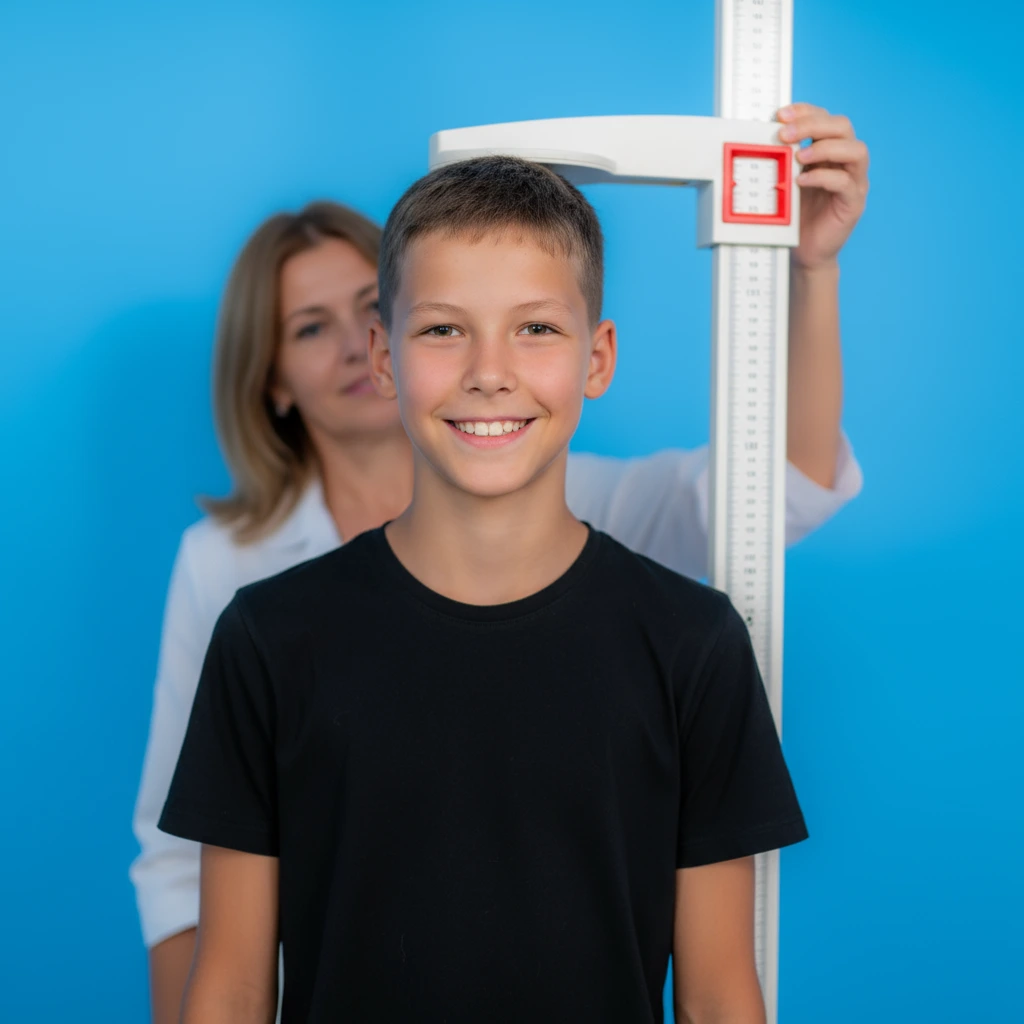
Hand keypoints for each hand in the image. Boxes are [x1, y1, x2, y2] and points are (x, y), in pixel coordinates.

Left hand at [777, 103, 869, 270]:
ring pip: (856, 151)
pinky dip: (824, 178)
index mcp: (829, 150)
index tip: (780, 114)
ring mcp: (854, 182)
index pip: (825, 118)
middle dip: (813, 124)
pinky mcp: (854, 203)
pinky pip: (846, 183)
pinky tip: (802, 181)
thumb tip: (759, 137)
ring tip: (800, 157)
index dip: (806, 111)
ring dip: (825, 148)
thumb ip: (782, 159)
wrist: (803, 252)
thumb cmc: (794, 215)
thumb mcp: (785, 181)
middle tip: (785, 133)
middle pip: (843, 127)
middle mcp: (845, 161)